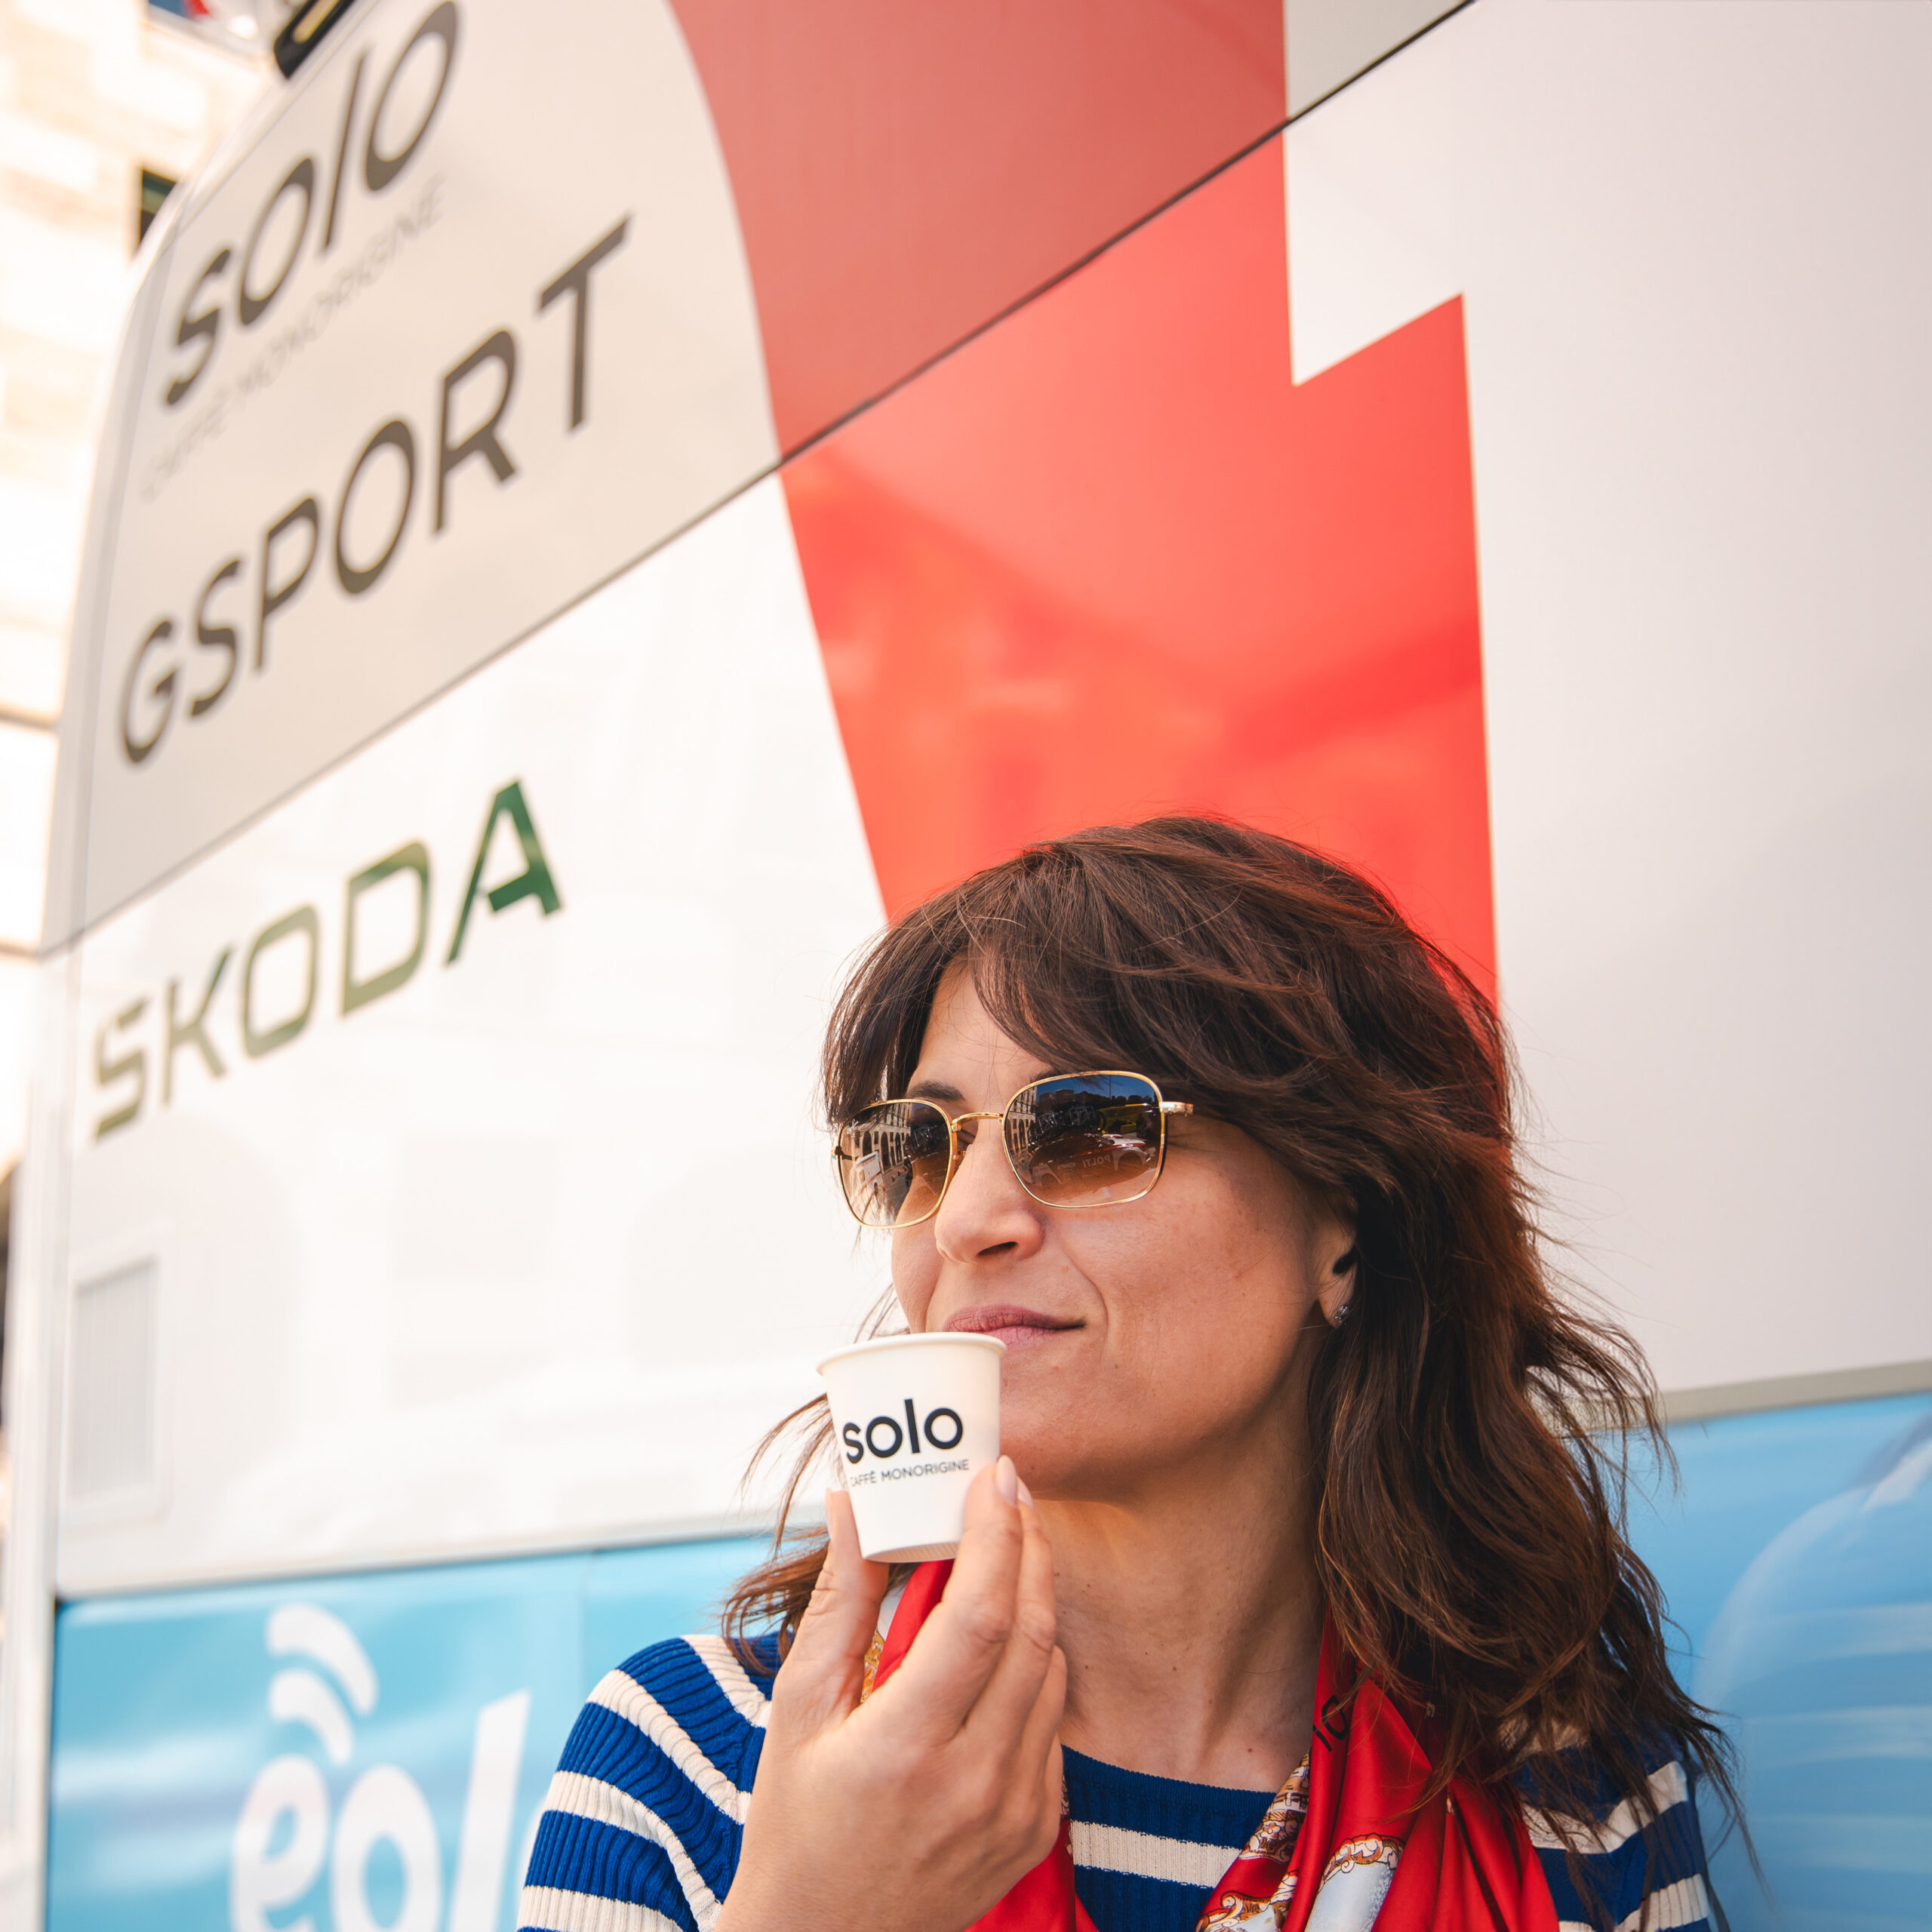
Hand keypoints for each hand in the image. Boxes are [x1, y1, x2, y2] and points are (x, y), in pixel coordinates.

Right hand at [716, 1457, 1065, 1931]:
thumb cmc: (795, 1825)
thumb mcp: (797, 1711)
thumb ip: (840, 1602)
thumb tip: (853, 1504)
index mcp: (906, 1747)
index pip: (979, 1615)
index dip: (995, 1534)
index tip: (994, 1476)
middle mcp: (974, 1782)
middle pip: (1031, 1632)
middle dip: (1028, 1546)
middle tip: (1009, 1492)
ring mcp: (1014, 1812)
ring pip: (1051, 1672)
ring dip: (1035, 1600)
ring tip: (1002, 1552)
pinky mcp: (1033, 1830)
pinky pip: (1052, 1724)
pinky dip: (1034, 1668)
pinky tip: (999, 1645)